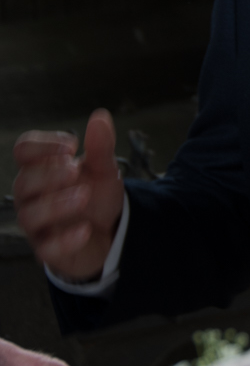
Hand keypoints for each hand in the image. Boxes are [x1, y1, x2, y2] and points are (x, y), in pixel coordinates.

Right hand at [12, 109, 124, 284]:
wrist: (110, 233)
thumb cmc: (96, 196)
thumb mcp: (103, 169)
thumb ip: (100, 146)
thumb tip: (100, 116)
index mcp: (41, 169)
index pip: (23, 151)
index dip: (42, 145)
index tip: (72, 145)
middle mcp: (32, 196)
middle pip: (23, 182)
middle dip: (48, 174)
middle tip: (75, 169)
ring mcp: (38, 224)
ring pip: (29, 215)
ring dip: (55, 204)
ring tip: (84, 195)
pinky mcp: (48, 250)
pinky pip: (46, 248)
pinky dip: (65, 239)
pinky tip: (85, 230)